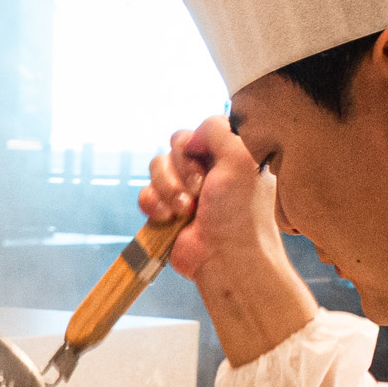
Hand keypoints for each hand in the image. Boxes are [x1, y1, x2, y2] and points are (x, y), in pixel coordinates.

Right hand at [141, 116, 313, 367]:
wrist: (224, 258)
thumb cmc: (240, 213)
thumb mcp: (241, 157)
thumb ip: (217, 129)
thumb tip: (192, 137)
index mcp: (232, 154)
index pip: (202, 128)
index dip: (200, 142)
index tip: (211, 161)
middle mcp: (209, 169)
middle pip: (176, 143)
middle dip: (183, 168)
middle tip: (201, 190)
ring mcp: (186, 189)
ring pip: (157, 166)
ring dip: (168, 188)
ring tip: (186, 210)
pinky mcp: (166, 209)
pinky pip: (145, 192)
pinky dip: (154, 204)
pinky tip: (168, 218)